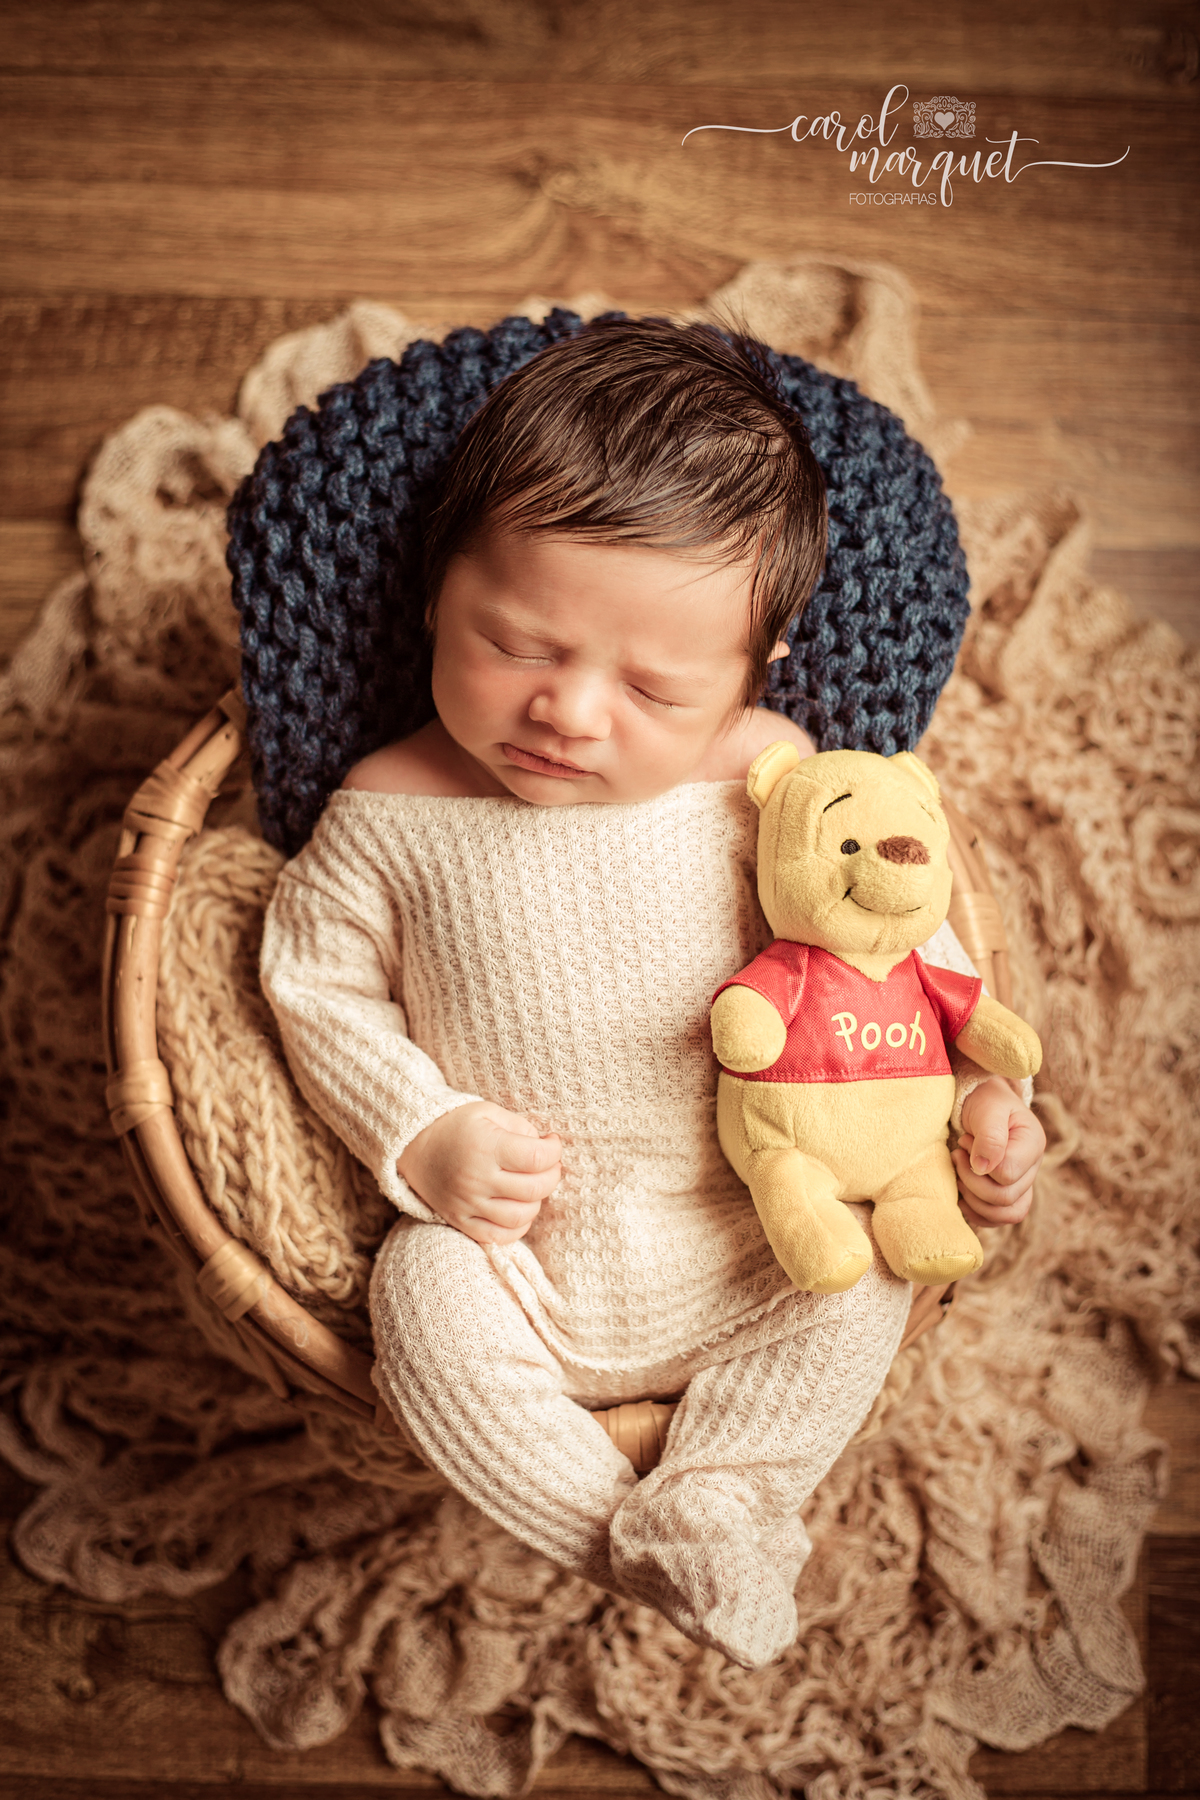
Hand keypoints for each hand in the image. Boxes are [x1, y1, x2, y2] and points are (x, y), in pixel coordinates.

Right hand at [398, 1102, 562, 1245]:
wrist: (413, 1146)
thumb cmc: (457, 1125)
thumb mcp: (488, 1112)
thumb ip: (521, 1127)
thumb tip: (546, 1148)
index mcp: (486, 1146)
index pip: (538, 1158)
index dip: (554, 1151)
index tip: (551, 1142)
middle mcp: (477, 1178)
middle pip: (535, 1189)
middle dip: (552, 1175)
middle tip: (548, 1164)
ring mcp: (468, 1204)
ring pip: (521, 1216)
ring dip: (537, 1201)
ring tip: (531, 1185)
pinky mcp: (461, 1221)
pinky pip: (500, 1236)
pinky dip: (518, 1226)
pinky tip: (518, 1207)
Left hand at [953, 1077, 1045, 1230]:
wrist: (980, 1101)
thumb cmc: (984, 1100)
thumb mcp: (987, 1108)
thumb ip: (990, 1136)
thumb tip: (983, 1168)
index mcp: (1033, 1144)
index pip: (1007, 1173)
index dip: (979, 1164)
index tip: (964, 1142)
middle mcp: (1032, 1168)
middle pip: (1005, 1198)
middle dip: (971, 1181)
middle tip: (956, 1155)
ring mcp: (1022, 1184)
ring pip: (1004, 1214)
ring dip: (973, 1200)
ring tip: (958, 1174)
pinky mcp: (1007, 1194)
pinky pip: (997, 1219)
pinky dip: (975, 1212)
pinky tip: (960, 1193)